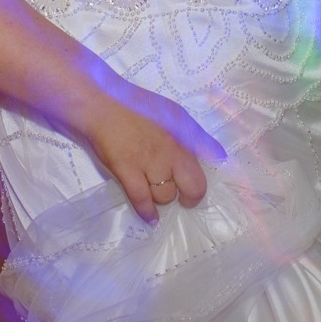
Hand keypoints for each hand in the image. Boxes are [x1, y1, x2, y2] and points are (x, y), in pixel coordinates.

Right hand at [78, 78, 227, 223]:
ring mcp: (149, 162)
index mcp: (183, 136)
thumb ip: (195, 135)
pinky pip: (142, 200)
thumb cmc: (136, 106)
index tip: (191, 189)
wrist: (101, 103)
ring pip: (166, 196)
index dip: (199, 184)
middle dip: (189, 198)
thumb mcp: (173, 114)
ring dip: (162, 198)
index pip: (204, 167)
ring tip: (154, 194)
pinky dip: (147, 212)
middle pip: (193, 187)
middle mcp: (171, 151)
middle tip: (181, 199)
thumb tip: (219, 155)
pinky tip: (150, 218)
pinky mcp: (127, 170)